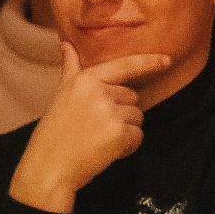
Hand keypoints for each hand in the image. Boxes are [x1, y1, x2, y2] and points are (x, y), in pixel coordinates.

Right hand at [8, 44, 169, 211]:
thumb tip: (66, 44)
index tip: (167, 60)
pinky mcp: (119, 133)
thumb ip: (70, 69)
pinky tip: (105, 152)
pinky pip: (138, 137)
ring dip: (124, 132)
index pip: (124, 66)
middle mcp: (99, 92)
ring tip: (97, 140)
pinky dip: (127, 147)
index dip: (148, 62)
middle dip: (121, 114)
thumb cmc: (53, 134)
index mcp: (85, 80)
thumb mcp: (60, 96)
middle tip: (94, 129)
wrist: (47, 169)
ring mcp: (110, 112)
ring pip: (137, 118)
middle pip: (133, 98)